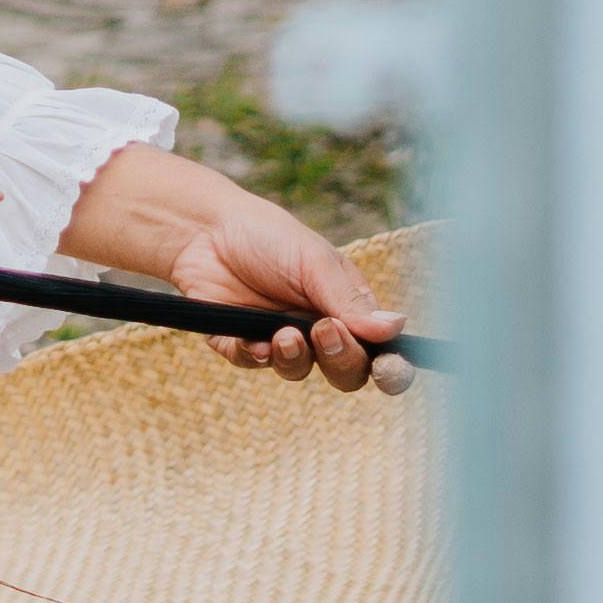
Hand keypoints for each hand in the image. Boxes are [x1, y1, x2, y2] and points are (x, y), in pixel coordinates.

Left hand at [57, 144, 400, 390]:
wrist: (205, 228)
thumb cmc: (269, 237)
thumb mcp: (314, 262)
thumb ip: (350, 300)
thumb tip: (396, 328)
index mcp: (348, 309)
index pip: (380, 352)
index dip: (391, 370)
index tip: (389, 370)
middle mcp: (318, 330)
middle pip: (346, 373)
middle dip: (342, 361)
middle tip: (325, 332)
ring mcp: (279, 340)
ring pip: (299, 373)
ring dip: (295, 358)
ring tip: (282, 333)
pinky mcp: (241, 344)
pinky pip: (252, 364)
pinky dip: (251, 354)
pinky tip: (248, 338)